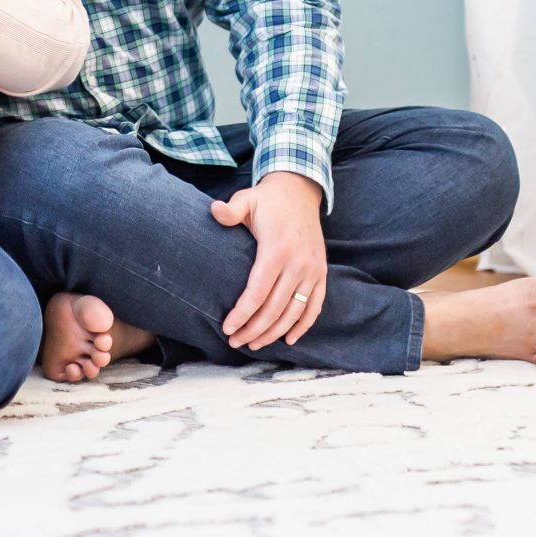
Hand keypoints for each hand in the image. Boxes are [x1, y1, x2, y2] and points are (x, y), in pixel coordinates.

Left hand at [212, 172, 328, 351]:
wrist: (300, 191)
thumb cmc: (268, 200)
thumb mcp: (247, 199)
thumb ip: (231, 209)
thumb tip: (214, 210)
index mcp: (277, 249)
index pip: (258, 292)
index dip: (242, 314)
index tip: (227, 328)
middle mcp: (298, 264)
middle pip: (275, 308)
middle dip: (254, 330)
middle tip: (235, 342)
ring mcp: (313, 270)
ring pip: (294, 312)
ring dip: (274, 332)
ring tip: (254, 344)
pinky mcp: (321, 274)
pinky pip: (315, 306)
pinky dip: (303, 325)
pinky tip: (289, 339)